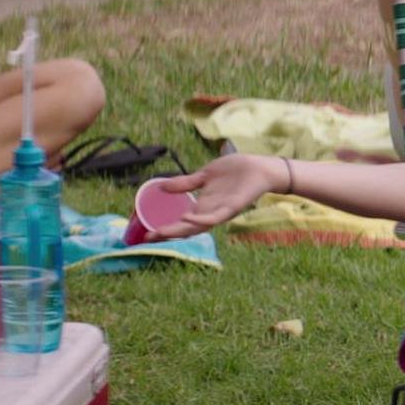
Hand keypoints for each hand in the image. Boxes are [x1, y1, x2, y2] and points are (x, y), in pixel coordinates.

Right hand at [145, 154, 281, 239]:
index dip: (165, 228)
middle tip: (148, 237)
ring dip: (179, 230)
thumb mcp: (203, 176)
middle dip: (167, 234)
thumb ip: (185, 183)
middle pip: (186, 229)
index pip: (181, 222)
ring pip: (198, 226)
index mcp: (203, 207)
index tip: (145, 233)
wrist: (258, 167)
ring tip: (161, 232)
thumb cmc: (234, 171)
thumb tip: (161, 186)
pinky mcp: (231, 208)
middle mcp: (210, 213)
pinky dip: (200, 219)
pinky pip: (215, 217)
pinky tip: (186, 217)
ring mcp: (220, 212)